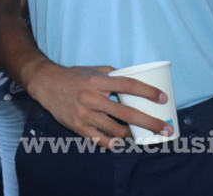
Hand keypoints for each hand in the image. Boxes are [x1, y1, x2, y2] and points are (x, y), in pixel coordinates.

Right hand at [28, 61, 172, 148]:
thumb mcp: (92, 70)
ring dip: (132, 134)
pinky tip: (122, 143)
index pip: (127, 86)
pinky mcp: (78, 127)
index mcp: (96, 81)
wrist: (46, 84)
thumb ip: (112, 75)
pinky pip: (101, 140)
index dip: (147, 92)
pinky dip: (114, 143)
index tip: (162, 98)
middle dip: (150, 122)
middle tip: (166, 128)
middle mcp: (91, 98)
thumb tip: (134, 82)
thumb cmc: (73, 76)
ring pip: (116, 130)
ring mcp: (84, 115)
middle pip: (126, 113)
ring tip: (142, 134)